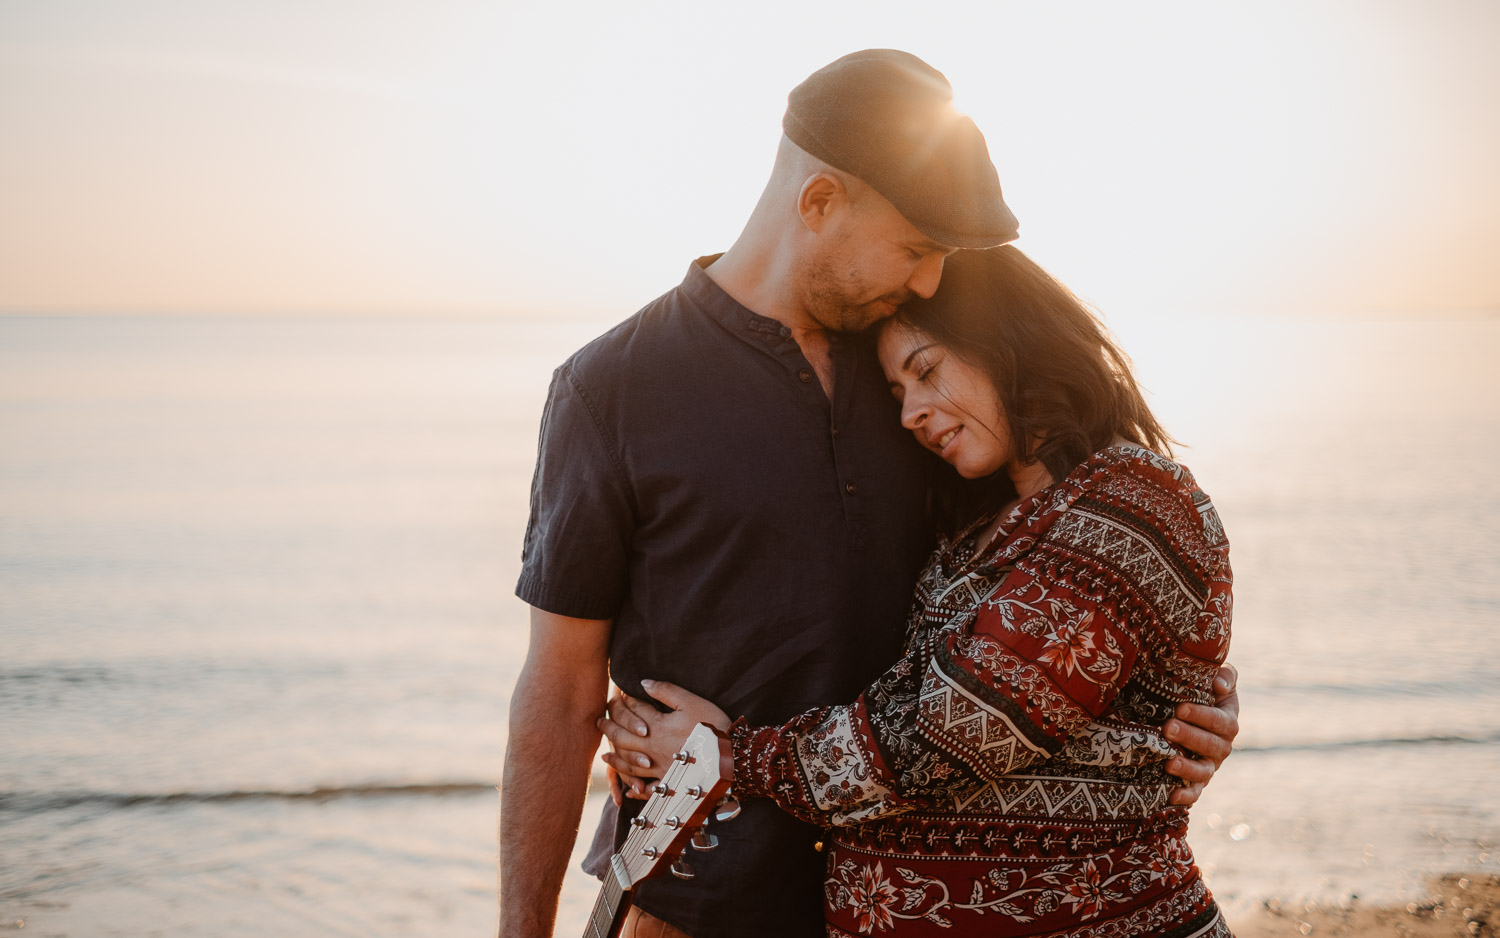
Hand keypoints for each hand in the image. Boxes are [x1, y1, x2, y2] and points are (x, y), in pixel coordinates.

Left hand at [598, 680, 730, 788]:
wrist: (732, 756)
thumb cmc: (714, 726)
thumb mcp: (692, 702)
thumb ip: (666, 691)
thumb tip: (643, 682)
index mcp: (658, 726)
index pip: (634, 712)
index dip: (625, 702)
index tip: (618, 695)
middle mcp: (653, 748)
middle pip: (623, 738)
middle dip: (609, 728)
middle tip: (598, 723)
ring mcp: (659, 767)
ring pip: (629, 763)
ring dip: (615, 758)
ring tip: (605, 755)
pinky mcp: (669, 781)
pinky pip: (647, 788)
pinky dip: (636, 788)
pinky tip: (629, 788)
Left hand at [1165, 663, 1239, 805]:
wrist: (1185, 711)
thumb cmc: (1202, 690)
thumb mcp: (1217, 677)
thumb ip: (1226, 675)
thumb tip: (1219, 685)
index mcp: (1227, 721)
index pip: (1220, 721)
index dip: (1202, 716)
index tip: (1180, 708)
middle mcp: (1221, 746)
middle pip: (1212, 746)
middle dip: (1190, 737)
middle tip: (1168, 727)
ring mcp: (1209, 765)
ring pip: (1204, 772)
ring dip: (1188, 768)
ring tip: (1169, 762)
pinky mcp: (1196, 781)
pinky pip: (1195, 792)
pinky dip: (1186, 796)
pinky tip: (1172, 796)